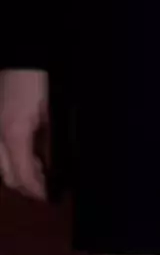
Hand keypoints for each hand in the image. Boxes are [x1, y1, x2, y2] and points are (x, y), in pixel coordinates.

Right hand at [0, 68, 50, 199]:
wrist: (24, 57)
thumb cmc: (38, 80)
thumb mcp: (52, 111)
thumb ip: (52, 139)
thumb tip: (59, 164)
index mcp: (14, 133)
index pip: (23, 175)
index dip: (37, 190)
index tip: (49, 197)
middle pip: (7, 176)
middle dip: (26, 187)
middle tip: (46, 189)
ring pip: (0, 167)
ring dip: (17, 174)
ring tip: (39, 172)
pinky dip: (11, 160)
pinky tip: (27, 155)